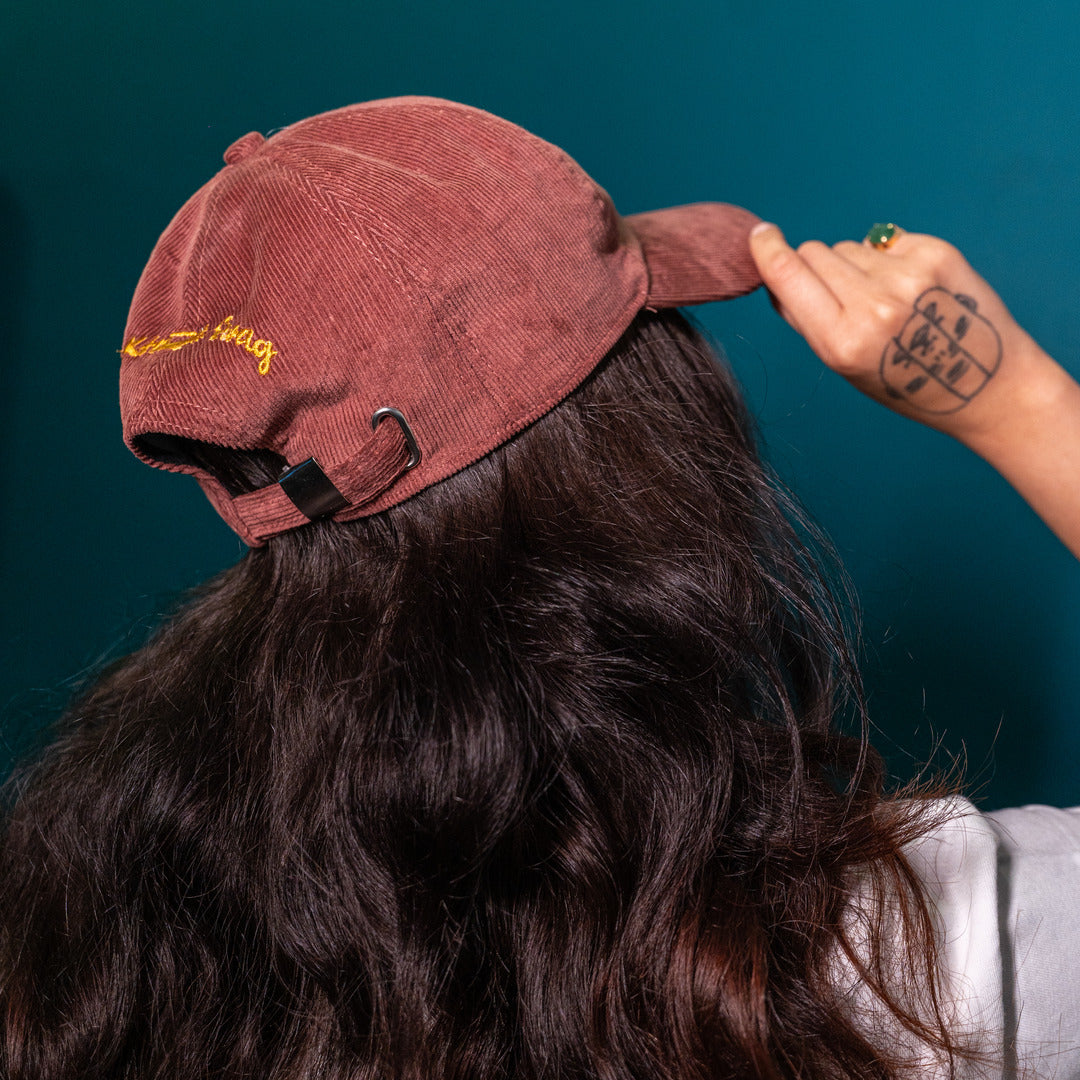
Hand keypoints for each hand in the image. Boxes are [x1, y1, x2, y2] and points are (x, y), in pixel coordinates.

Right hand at [749, 222, 1079, 558]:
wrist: (985, 383)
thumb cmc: (907, 381)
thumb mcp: (845, 368)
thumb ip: (808, 320)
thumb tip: (777, 274)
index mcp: (842, 342)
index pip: (787, 275)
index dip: (767, 251)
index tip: (760, 234)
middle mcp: (874, 307)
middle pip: (815, 253)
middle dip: (817, 268)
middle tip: (844, 298)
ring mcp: (907, 277)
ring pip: (849, 246)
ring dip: (855, 266)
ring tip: (886, 301)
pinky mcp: (935, 254)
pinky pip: (885, 241)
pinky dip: (889, 259)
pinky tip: (911, 290)